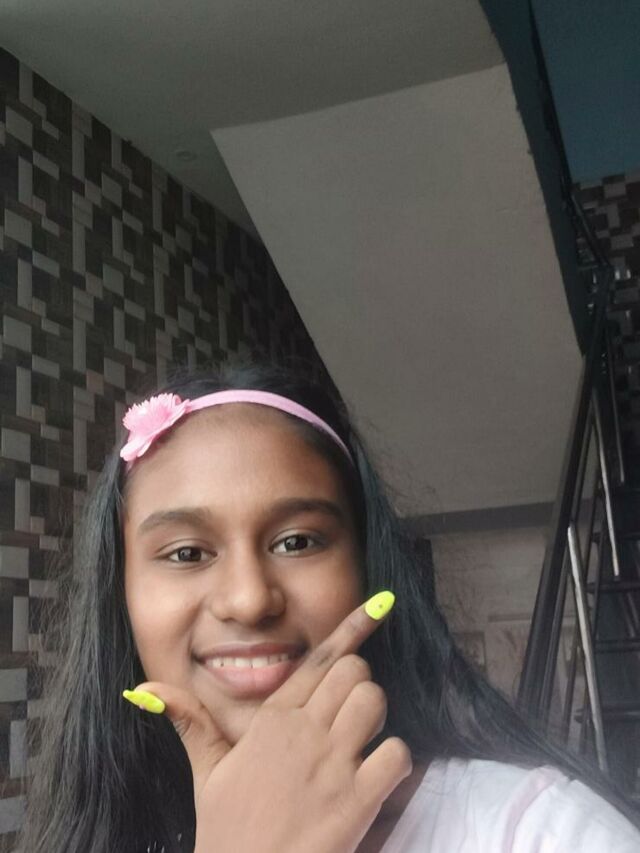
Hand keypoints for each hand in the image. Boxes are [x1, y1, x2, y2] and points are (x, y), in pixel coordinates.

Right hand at [132, 593, 411, 852]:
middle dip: (359, 685)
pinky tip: (376, 779)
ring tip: (361, 742)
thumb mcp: (206, 772)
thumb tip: (144, 687)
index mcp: (272, 721)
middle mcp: (303, 732)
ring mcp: (331, 764)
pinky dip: (395, 763)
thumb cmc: (228, 832)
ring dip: (376, 718)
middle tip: (348, 713)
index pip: (319, 659)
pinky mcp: (357, 799)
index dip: (354, 628)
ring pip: (375, 700)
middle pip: (355, 671)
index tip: (381, 604)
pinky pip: (397, 754)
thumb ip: (188, 721)